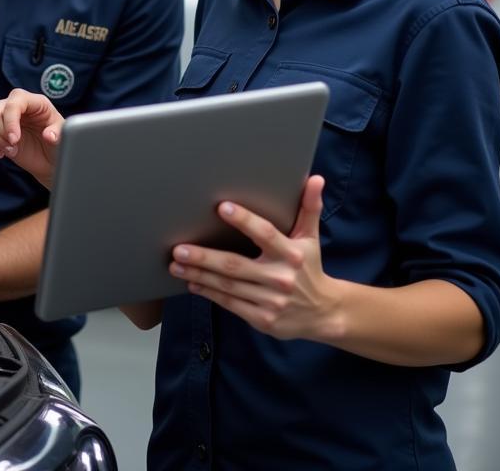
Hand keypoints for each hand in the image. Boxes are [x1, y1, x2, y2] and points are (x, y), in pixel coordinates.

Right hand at [0, 89, 62, 188]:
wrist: (49, 159)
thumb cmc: (57, 144)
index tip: (14, 140)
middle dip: (1, 135)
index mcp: (33, 102)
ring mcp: (1, 116)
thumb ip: (59, 133)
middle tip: (14, 149)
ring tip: (7, 151)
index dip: (11, 121)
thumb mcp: (64, 137)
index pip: (15, 102)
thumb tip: (49, 135)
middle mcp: (15, 105)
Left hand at [169, 176, 340, 340]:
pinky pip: (231, 304)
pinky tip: (192, 284)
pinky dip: (209, 293)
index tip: (221, 207)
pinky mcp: (263, 319)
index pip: (265, 233)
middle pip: (235, 265)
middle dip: (204, 257)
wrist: (324, 312)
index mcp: (291, 253)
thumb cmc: (310, 267)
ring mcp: (270, 300)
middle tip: (179, 249)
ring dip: (199, 275)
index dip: (244, 220)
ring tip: (175, 264)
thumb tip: (316, 179)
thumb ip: (309, 208)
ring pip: (228, 286)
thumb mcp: (310, 237)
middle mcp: (280, 277)